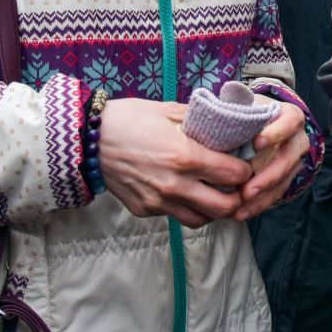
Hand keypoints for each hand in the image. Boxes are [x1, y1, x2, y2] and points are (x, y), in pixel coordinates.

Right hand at [97, 98, 251, 227]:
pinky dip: (186, 208)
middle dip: (237, 197)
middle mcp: (175, 185)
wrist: (87, 139)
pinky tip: (184, 191)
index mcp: (186, 157)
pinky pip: (174, 216)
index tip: (243, 163)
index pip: (234, 175)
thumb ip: (202, 120)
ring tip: (213, 193)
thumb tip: (228, 123)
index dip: (244, 170)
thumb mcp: (170, 110)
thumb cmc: (130, 119)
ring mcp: (158, 202)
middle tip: (236, 186)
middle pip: (224, 207)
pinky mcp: (144, 210)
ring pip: (201, 220)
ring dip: (213, 209)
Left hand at [232, 96, 310, 221]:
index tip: (257, 143)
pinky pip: (277, 194)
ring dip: (263, 196)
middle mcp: (297, 139)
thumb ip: (235, 102)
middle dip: (268, 175)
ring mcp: (294, 160)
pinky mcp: (286, 178)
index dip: (276, 133)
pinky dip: (260, 204)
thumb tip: (221, 99)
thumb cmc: (247, 113)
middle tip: (247, 189)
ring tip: (241, 206)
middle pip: (289, 158)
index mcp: (289, 116)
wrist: (258, 126)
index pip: (290, 122)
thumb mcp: (244, 103)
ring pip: (284, 180)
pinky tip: (242, 212)